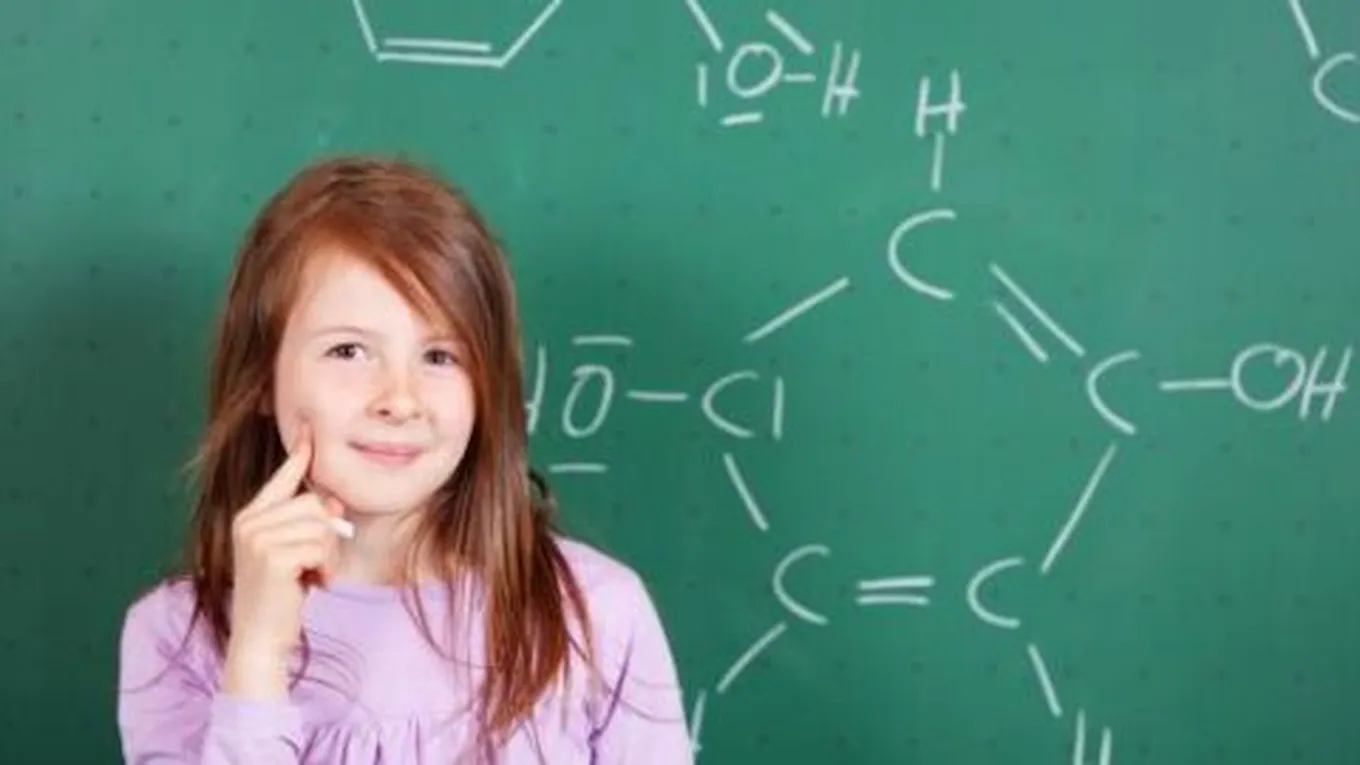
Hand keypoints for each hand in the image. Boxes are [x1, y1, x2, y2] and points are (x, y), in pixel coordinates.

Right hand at [221, 418, 350, 698]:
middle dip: (328, 534)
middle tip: (317, 564)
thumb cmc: (279, 597)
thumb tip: (334, 502)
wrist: (260, 639)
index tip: (311, 430)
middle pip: (314, 502)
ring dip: (328, 554)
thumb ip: (306, 524)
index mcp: (249, 517)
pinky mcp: (273, 556)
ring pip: (321, 524)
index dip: (300, 456)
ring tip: (312, 576)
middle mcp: (248, 522)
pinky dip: (326, 566)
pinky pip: (321, 545)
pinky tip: (312, 584)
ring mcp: (257, 538)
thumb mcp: (293, 554)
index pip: (281, 479)